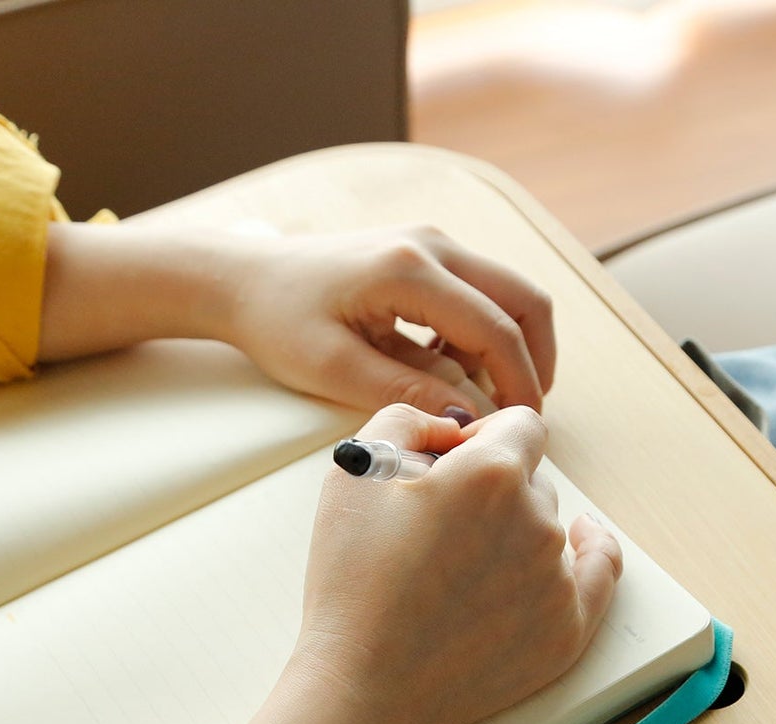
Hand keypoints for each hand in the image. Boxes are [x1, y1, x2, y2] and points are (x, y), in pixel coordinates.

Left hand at [37, 223, 554, 418]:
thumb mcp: (335, 370)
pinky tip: (452, 372)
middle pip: (523, 299)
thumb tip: (468, 417)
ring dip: (508, 347)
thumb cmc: (277, 323)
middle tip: (522, 414)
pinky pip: (479, 292)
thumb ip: (406, 392)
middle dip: (534, 361)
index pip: (496, 329)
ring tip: (481, 400)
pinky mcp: (424, 253)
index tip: (519, 429)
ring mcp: (431, 242)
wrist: (241, 280)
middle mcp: (432, 243)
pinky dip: (483, 335)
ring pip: (507, 293)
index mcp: (410, 270)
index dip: (517, 384)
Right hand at [290, 403, 621, 723]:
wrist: (367, 687)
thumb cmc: (353, 581)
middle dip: (494, 491)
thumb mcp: (354, 470)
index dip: (483, 440)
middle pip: (532, 480)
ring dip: (516, 530)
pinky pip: (600, 571)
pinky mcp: (568, 628)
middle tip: (440, 531)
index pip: (518, 425)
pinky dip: (592, 551)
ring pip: (549, 527)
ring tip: (460, 570)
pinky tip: (585, 538)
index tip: (452, 467)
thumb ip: (408, 417)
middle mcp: (538, 518)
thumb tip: (452, 428)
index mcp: (492, 472)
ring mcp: (558, 577)